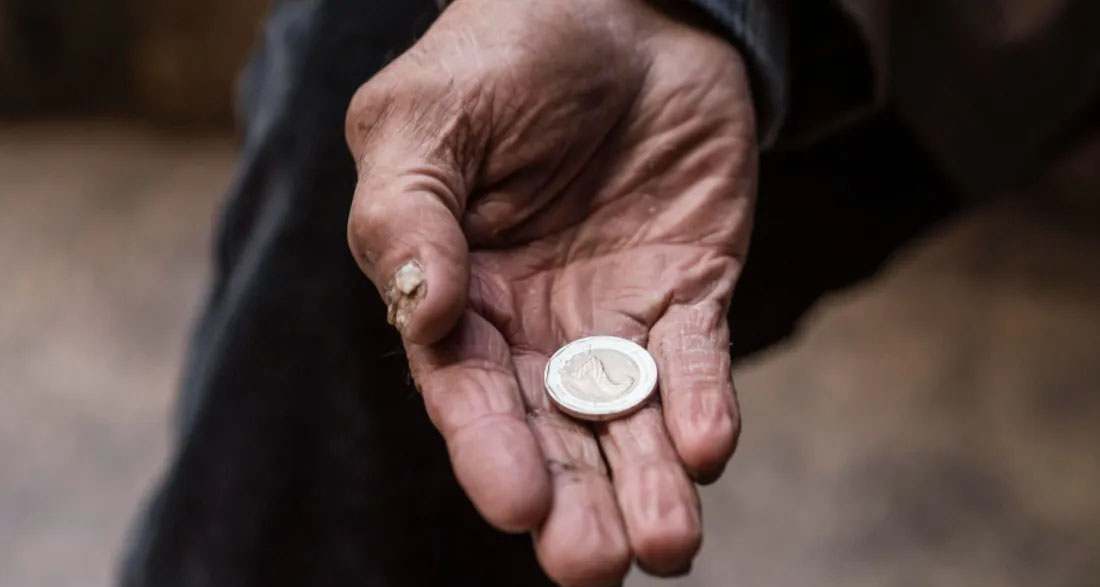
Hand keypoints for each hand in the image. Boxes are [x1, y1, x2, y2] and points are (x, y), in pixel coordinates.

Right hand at [346, 0, 754, 582]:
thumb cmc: (502, 55)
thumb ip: (407, 213)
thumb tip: (421, 314)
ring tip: (666, 544)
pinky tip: (707, 447)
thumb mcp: (426, 118)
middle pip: (551, 433)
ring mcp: (616, 315)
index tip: (520, 503)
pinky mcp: (690, 292)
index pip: (468, 392)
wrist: (619, 9)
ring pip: (630, 421)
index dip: (491, 449)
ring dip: (648, 484)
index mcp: (458, 296)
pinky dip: (704, 407)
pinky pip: (698, 361)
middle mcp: (534, 326)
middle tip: (591, 564)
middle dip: (573, 502)